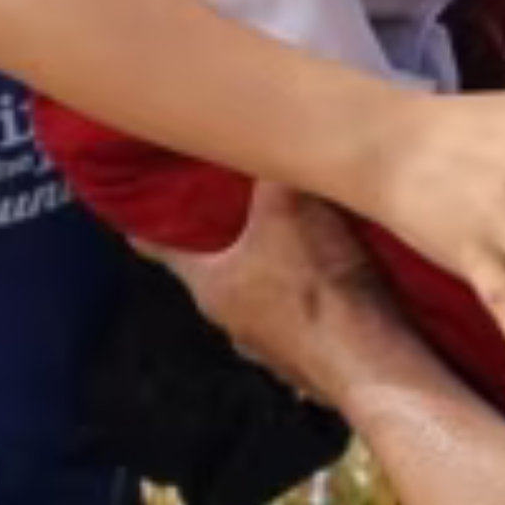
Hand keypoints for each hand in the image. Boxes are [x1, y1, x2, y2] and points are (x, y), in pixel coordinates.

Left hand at [148, 184, 399, 404]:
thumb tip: (270, 142)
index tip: (134, 219)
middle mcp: (235, 324)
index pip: (166, 251)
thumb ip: (273, 173)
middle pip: (219, 276)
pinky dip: (314, 306)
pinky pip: (307, 326)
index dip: (150, 230)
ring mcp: (275, 351)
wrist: (371, 361)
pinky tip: (336, 290)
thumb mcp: (288, 209)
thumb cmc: (315, 287)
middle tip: (235, 213)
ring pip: (263, 304)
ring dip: (275, 280)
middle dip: (226, 248)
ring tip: (297, 249)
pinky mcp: (314, 363)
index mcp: (212, 288)